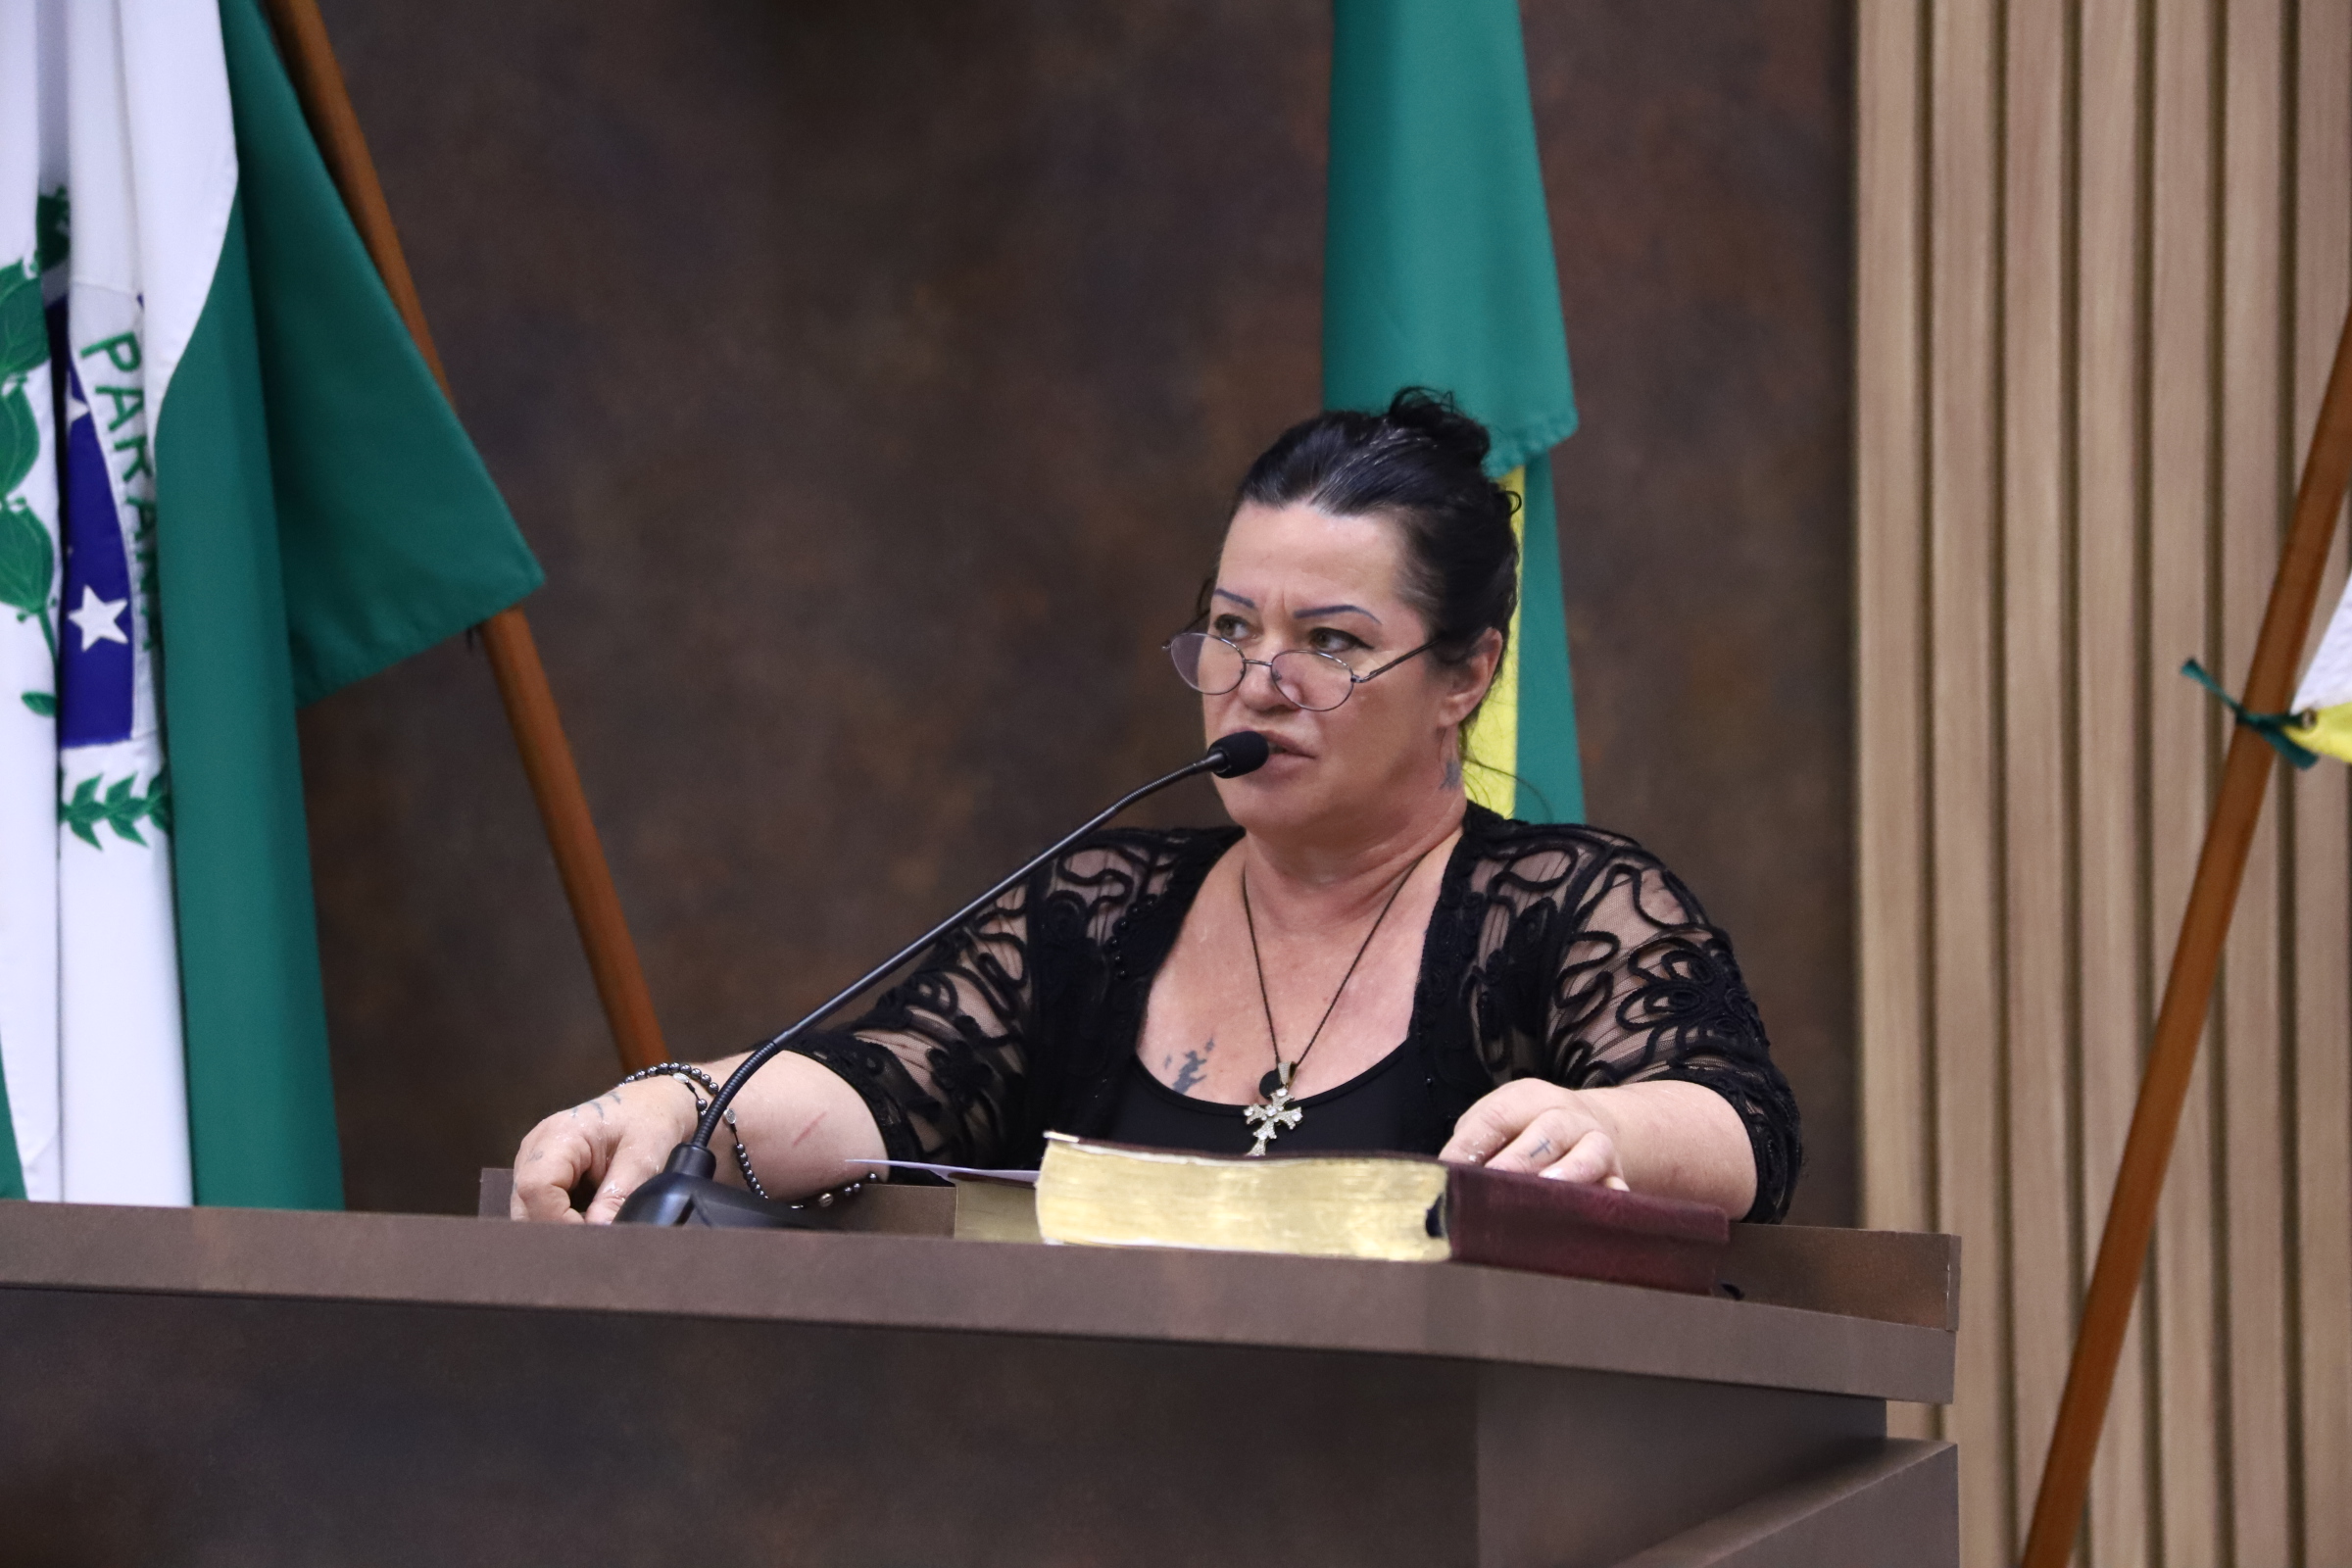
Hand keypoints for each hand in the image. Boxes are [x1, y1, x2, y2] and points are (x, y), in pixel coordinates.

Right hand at [510, 1076, 699, 1223]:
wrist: (652, 1103)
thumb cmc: (649, 1121)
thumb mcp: (643, 1158)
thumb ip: (618, 1196)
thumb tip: (598, 1232)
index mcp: (559, 1135)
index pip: (537, 1188)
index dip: (558, 1220)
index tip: (591, 1237)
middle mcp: (535, 1148)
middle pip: (525, 1204)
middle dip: (556, 1230)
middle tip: (594, 1243)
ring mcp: (532, 1160)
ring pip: (527, 1210)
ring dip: (557, 1226)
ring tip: (592, 1233)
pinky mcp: (540, 1172)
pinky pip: (537, 1206)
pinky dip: (559, 1220)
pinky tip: (585, 1224)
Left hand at [1439, 1079, 1630, 1187]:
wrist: (1585, 1123)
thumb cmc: (1524, 1129)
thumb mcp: (1496, 1122)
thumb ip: (1472, 1144)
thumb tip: (1442, 1177)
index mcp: (1527, 1098)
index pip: (1498, 1115)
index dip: (1473, 1143)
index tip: (1450, 1171)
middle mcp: (1566, 1116)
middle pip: (1547, 1130)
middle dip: (1520, 1159)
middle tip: (1497, 1182)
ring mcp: (1596, 1142)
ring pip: (1590, 1152)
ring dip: (1570, 1171)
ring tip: (1549, 1190)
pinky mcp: (1616, 1172)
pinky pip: (1619, 1182)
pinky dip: (1614, 1194)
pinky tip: (1608, 1204)